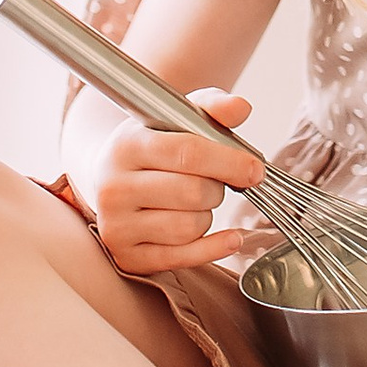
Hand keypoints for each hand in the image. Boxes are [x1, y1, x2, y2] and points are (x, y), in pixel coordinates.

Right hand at [61, 88, 268, 280]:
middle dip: (217, 188)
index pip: (187, 153)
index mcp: (127, 146)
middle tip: (214, 181)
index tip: (255, 169)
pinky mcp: (127, 257)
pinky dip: (213, 248)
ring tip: (194, 202)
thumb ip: (212, 109)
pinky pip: (183, 258)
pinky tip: (229, 237)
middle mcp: (114, 188)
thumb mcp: (176, 119)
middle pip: (193, 193)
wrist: (110, 178)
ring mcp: (116, 226)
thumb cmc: (153, 147)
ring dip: (207, 215)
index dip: (229, 161)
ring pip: (190, 227)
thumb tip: (241, 107)